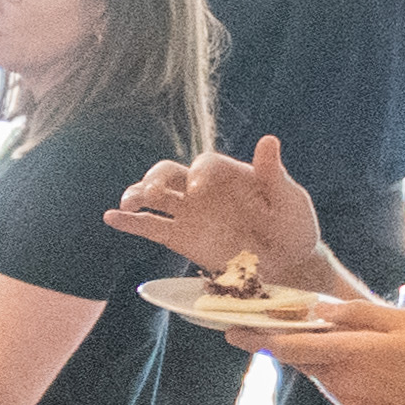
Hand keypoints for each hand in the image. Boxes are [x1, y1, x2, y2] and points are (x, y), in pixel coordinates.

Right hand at [106, 136, 323, 282]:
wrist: (288, 265)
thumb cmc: (293, 227)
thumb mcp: (290, 200)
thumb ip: (274, 173)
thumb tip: (269, 140)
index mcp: (228, 175)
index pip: (204, 163)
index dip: (198, 172)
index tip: (199, 189)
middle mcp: (203, 189)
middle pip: (168, 172)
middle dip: (156, 179)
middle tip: (154, 193)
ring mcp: (189, 213)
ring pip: (153, 196)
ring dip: (138, 195)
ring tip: (129, 204)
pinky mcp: (180, 238)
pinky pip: (150, 226)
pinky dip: (129, 222)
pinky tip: (111, 218)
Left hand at [254, 299, 404, 404]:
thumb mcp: (404, 321)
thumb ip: (359, 314)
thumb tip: (320, 310)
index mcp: (349, 354)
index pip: (290, 346)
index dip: (258, 338)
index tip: (232, 331)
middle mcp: (342, 380)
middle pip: (299, 359)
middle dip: (281, 342)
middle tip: (267, 323)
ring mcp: (352, 398)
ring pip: (318, 371)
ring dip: (311, 354)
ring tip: (318, 334)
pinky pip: (337, 384)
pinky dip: (333, 368)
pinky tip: (350, 357)